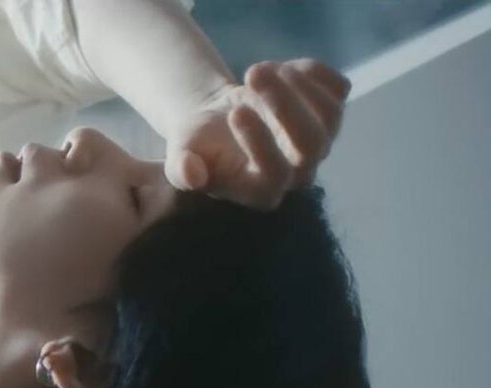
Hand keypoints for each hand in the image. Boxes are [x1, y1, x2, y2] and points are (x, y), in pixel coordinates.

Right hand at [163, 58, 351, 210]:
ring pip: (329, 115)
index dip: (260, 143)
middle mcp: (298, 171)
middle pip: (311, 145)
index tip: (235, 111)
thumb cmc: (197, 145)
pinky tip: (280, 67)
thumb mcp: (179, 157)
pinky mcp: (329, 110)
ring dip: (296, 84)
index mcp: (262, 190)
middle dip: (285, 105)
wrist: (218, 120)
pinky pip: (338, 90)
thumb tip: (190, 172)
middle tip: (253, 73)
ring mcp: (319, 141)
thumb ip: (181, 170)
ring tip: (258, 69)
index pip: (275, 174)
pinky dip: (312, 72)